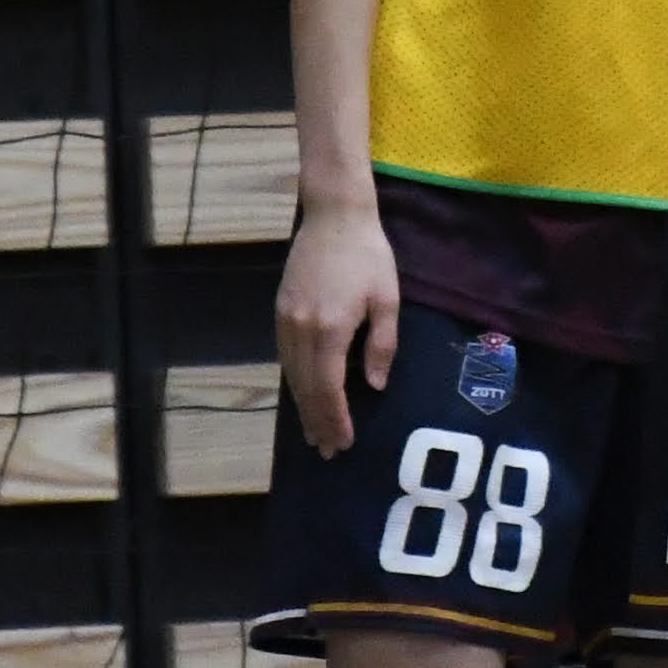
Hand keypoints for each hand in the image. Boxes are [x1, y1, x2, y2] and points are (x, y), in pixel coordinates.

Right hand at [275, 195, 400, 457]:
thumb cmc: (368, 255)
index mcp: (331, 329)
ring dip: (303, 407)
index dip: (335, 419)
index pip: (328, 388)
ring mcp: (286, 320)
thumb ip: (382, 345)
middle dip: (318, 422)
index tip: (344, 443)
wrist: (333, 215)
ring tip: (314, 433)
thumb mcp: (387, 299)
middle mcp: (301, 329)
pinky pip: (285, 358)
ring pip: (292, 376)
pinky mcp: (280, 310)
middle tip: (328, 452)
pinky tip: (304, 395)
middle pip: (306, 388)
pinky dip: (295, 383)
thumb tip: (375, 386)